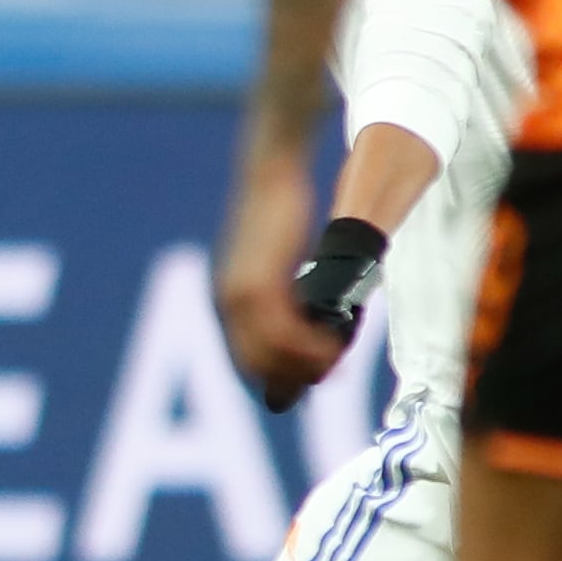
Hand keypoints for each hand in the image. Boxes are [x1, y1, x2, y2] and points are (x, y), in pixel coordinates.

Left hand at [215, 151, 347, 409]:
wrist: (269, 176)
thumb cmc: (276, 214)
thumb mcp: (273, 260)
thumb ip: (280, 291)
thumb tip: (301, 315)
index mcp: (227, 299)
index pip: (244, 357)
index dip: (275, 377)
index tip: (304, 384)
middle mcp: (227, 302)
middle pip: (256, 362)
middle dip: (292, 378)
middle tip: (326, 379)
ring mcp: (241, 295)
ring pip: (272, 351)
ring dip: (306, 364)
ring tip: (335, 364)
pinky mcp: (261, 283)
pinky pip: (285, 330)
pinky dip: (309, 345)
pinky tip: (332, 347)